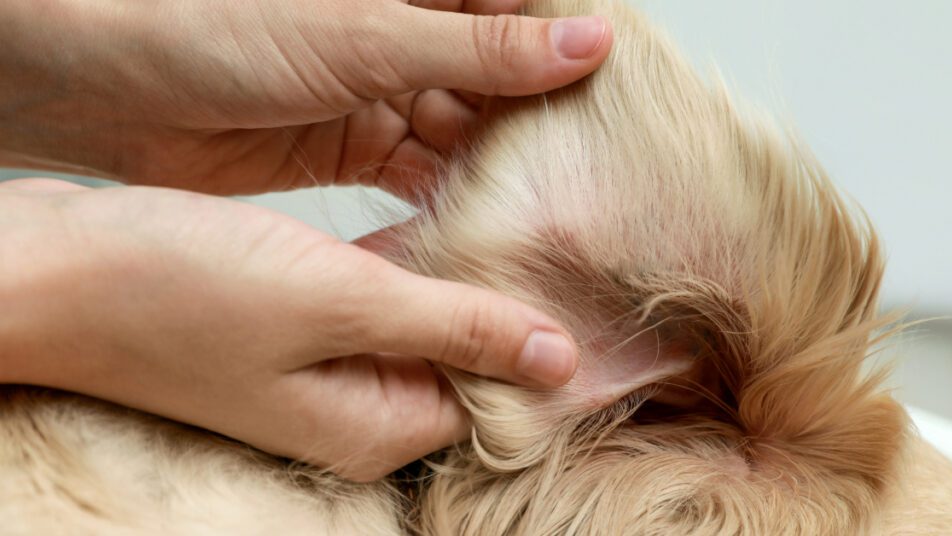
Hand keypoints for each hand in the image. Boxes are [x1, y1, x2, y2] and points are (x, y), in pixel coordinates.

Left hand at [0, 0, 610, 195]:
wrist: (106, 81)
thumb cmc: (214, 23)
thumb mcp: (363, 34)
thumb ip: (476, 48)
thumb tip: (583, 43)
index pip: (523, 7)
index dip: (577, 45)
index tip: (630, 95)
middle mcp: (406, 31)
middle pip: (503, 76)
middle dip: (544, 121)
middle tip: (597, 170)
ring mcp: (381, 87)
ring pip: (467, 129)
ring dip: (500, 166)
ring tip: (551, 206)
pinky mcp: (354, 141)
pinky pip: (421, 169)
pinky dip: (450, 195)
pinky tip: (485, 221)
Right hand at [0, 179, 578, 480]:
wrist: (58, 269)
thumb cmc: (179, 290)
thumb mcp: (340, 302)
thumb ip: (455, 327)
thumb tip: (555, 358)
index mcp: (373, 426)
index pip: (491, 399)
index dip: (537, 340)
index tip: (578, 274)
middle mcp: (351, 411)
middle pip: (459, 365)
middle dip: (500, 305)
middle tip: (548, 229)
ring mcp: (318, 373)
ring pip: (419, 329)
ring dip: (453, 280)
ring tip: (503, 216)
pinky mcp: (292, 331)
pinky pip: (374, 306)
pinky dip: (404, 270)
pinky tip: (429, 222)